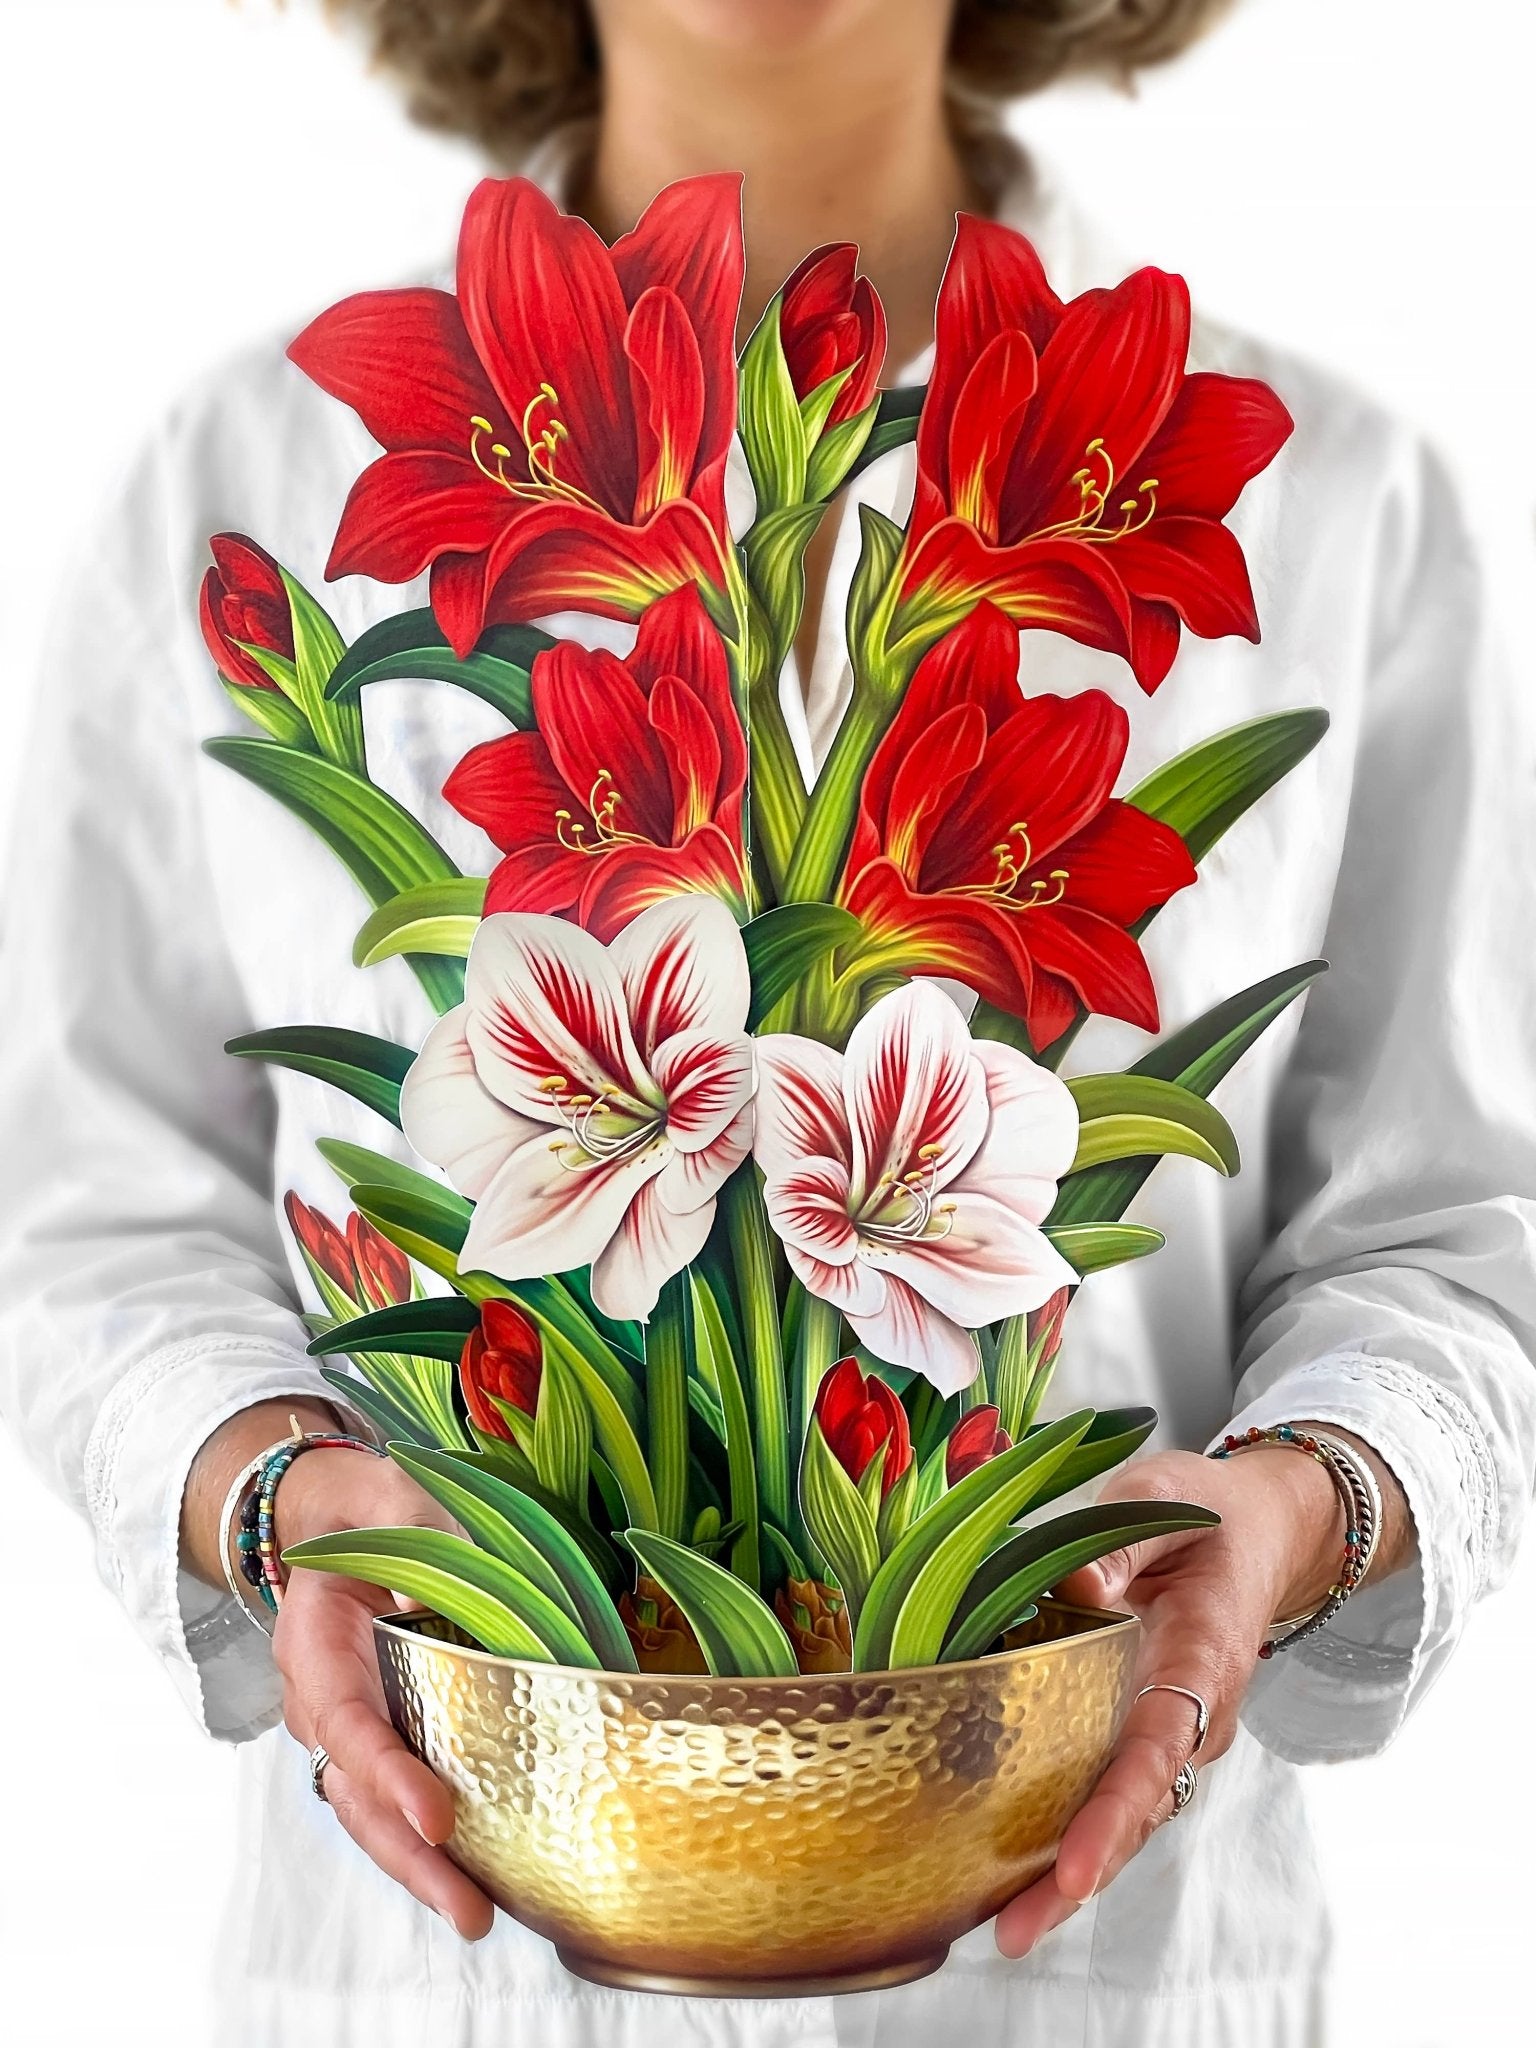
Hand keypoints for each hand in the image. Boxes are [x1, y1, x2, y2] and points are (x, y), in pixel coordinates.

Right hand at [271, 1448, 495, 1940]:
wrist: (334, 1520)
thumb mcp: (387, 1493)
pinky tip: (480, 1874)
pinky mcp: (386, 1736)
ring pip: (373, 1814)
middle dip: (409, 1858)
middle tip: (468, 1908)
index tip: (436, 1817)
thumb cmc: (367, 1506)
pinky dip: (432, 1842)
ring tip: (477, 1915)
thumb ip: (419, 1516)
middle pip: (355, 1796)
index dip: (387, 1773)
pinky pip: (397, 1800)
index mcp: (315, 1643)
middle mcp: (325, 1699)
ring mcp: (352, 1726)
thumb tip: (467, 1570)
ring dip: (422, 1868)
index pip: (348, 1722)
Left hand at [994, 1438, 1355, 1959]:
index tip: (1077, 1868)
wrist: (1260, 1531)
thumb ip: (1119, 1541)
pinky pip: (1112, 1795)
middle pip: (1138, 1811)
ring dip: (1067, 1875)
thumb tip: (1071, 1586)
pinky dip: (1068, 1838)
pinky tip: (1012, 1874)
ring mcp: (1173, 1732)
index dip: (1115, 1811)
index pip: (1158, 1746)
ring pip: (1126, 1818)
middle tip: (1014, 1933)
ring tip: (1006, 1930)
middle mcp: (1194, 1714)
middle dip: (1078, 1876)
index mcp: (1201, 1659)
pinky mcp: (1146, 1732)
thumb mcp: (1163, 1499)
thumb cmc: (1208, 1512)